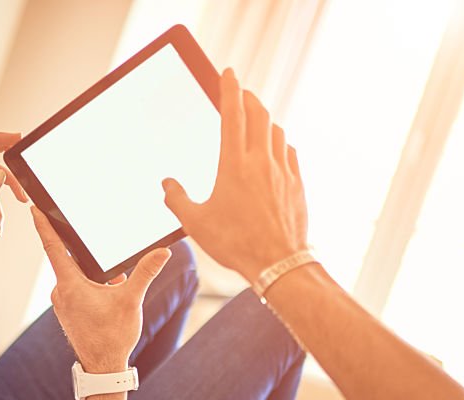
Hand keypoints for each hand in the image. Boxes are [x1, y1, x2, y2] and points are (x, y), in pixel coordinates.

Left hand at [31, 207, 170, 372]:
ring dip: (90, 271)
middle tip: (81, 227)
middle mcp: (60, 292)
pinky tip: (108, 290)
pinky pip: (75, 289)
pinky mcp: (67, 312)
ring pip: (73, 276)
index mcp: (69, 284)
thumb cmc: (113, 336)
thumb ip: (145, 272)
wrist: (103, 367)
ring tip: (111, 275)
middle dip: (77, 246)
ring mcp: (62, 303)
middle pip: (65, 259)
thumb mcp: (131, 300)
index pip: (53, 247)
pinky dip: (89, 284)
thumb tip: (162, 252)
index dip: (43, 225)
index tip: (33, 209)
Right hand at [162, 68, 307, 283]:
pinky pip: (289, 153)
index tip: (228, 72)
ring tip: (255, 120)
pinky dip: (280, 143)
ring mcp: (283, 171)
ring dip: (265, 120)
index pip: (232, 115)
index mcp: (234, 165)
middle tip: (240, 93)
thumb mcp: (196, 223)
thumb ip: (177, 199)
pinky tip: (274, 149)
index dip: (229, 89)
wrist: (278, 263)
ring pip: (276, 131)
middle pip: (259, 115)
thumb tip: (166, 184)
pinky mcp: (296, 184)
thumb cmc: (235, 244)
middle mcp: (261, 162)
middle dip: (249, 98)